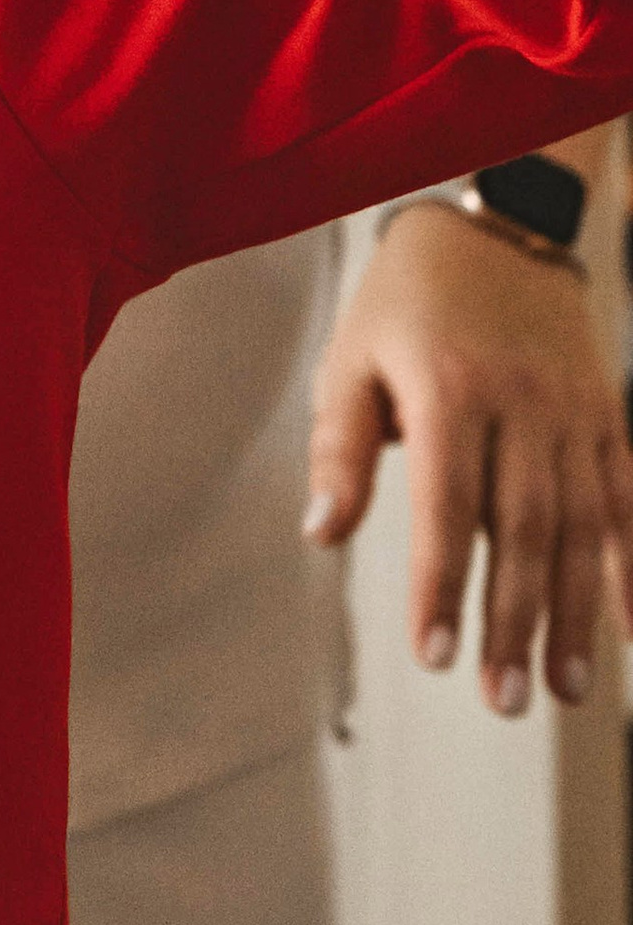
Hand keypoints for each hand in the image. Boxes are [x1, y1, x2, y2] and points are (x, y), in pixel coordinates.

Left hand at [305, 201, 632, 710]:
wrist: (495, 224)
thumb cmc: (405, 300)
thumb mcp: (352, 355)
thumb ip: (341, 448)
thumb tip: (322, 536)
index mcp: (448, 387)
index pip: (445, 507)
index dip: (441, 584)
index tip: (433, 656)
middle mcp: (521, 402)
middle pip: (522, 529)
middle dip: (512, 621)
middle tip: (501, 700)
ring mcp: (574, 411)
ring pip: (582, 526)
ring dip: (575, 615)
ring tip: (565, 690)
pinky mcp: (607, 414)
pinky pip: (629, 498)